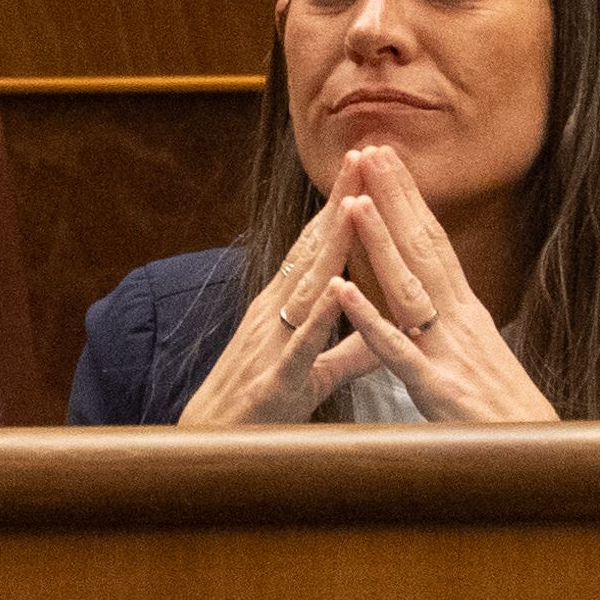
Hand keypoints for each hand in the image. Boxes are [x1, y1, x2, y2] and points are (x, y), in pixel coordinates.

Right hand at [174, 170, 387, 424]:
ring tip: (355, 202)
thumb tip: (389, 332)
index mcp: (285, 307)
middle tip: (364, 155)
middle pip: (314, 250)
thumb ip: (351, 351)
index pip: (317, 247)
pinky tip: (339, 289)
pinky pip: (303, 342)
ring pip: (308, 283)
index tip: (366, 168)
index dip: (341, 208)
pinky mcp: (278, 376)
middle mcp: (276, 312)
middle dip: (340, 203)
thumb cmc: (262, 406)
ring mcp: (274, 340)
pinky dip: (322, 315)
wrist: (210, 444)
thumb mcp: (315, 373)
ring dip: (332, 242)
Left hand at [328, 147, 558, 422]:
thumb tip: (444, 299)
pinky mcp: (436, 389)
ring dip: (380, 244)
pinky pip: (396, 350)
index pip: (436, 247)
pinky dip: (369, 319)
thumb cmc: (507, 417)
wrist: (543, 459)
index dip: (413, 203)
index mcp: (467, 316)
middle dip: (396, 199)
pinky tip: (342, 291)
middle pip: (424, 250)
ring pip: (408, 288)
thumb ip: (457, 330)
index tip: (391, 162)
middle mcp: (460, 323)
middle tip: (370, 150)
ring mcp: (448, 353)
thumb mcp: (480, 362)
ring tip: (354, 201)